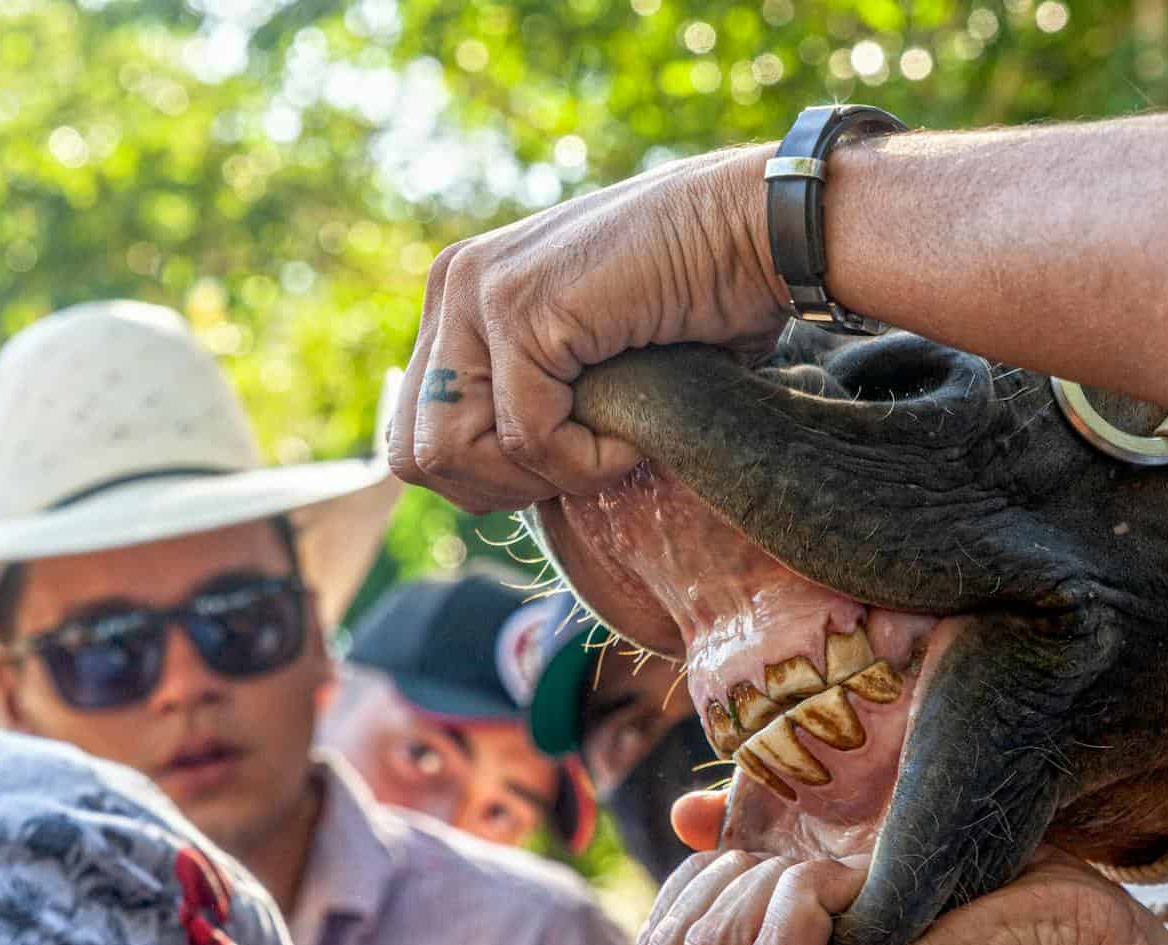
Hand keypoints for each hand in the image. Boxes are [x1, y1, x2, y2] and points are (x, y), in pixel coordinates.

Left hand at [387, 146, 786, 513]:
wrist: (753, 231)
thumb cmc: (695, 301)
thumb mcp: (584, 362)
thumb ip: (528, 401)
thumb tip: (489, 490)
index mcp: (457, 297)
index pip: (413, 435)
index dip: (485, 478)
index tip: (562, 463)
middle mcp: (452, 285)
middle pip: (414, 454)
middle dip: (501, 489)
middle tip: (582, 467)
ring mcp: (478, 291)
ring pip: (454, 453)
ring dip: (540, 477)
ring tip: (608, 447)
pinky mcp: (521, 308)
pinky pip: (527, 437)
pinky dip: (587, 459)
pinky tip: (631, 432)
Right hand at [637, 828, 1147, 944]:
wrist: (1080, 928)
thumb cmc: (977, 880)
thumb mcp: (844, 852)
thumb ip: (764, 845)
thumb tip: (686, 815)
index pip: (661, 943)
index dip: (702, 877)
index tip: (786, 855)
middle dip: (736, 874)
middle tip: (825, 867)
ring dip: (778, 878)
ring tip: (851, 878)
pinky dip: (811, 891)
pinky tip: (865, 888)